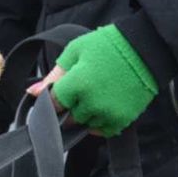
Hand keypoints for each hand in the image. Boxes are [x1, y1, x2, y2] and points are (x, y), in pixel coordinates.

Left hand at [25, 25, 158, 136]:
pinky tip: (102, 106)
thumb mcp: (75, 51)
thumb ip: (53, 75)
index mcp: (77, 84)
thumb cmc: (107, 45)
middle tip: (78, 92)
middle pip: (68, 118)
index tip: (58, 93)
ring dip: (84, 115)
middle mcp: (91, 103)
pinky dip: (99, 123)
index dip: (52, 100)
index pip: (52, 105)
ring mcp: (108, 113)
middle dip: (68, 108)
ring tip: (93, 95)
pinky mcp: (123, 119)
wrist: (146, 48)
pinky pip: (103, 131)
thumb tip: (32, 92)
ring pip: (84, 125)